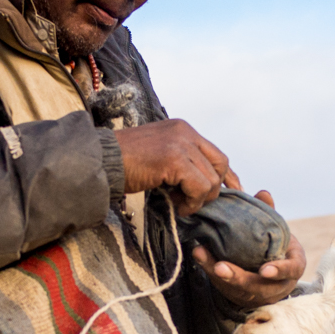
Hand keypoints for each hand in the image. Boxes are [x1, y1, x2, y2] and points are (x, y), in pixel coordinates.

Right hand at [115, 119, 241, 214]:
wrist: (101, 161)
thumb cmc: (124, 162)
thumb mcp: (159, 154)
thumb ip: (181, 161)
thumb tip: (201, 183)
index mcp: (182, 129)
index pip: (216, 154)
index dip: (228, 176)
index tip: (233, 191)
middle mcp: (185, 132)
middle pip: (220, 165)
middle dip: (212, 190)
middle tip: (192, 202)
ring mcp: (181, 144)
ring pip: (211, 180)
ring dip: (197, 199)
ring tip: (177, 203)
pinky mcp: (174, 159)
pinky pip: (199, 187)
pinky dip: (191, 202)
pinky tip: (175, 204)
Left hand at [192, 190, 305, 308]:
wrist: (273, 274)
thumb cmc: (279, 248)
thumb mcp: (279, 233)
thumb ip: (271, 215)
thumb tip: (263, 193)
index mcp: (292, 268)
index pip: (291, 271)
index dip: (280, 270)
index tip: (264, 270)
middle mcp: (276, 286)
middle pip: (257, 287)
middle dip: (237, 278)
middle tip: (220, 268)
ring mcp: (256, 293)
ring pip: (236, 289)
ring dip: (216, 275)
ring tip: (200, 255)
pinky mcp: (237, 292)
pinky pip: (222, 285)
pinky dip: (208, 269)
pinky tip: (198, 253)